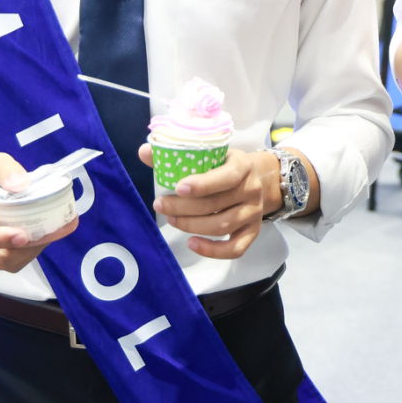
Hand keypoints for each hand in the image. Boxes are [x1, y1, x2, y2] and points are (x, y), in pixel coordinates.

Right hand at [0, 152, 79, 272]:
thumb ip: (5, 169)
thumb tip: (22, 184)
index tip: (22, 235)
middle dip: (23, 249)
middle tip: (46, 232)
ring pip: (7, 263)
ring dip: (30, 252)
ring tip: (48, 232)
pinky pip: (14, 260)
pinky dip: (31, 251)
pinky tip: (44, 235)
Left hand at [143, 143, 276, 259]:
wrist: (257, 179)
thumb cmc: (225, 166)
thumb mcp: (209, 154)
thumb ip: (176, 153)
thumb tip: (144, 152)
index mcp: (242, 166)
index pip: (226, 177)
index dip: (202, 184)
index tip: (178, 188)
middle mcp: (252, 190)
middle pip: (216, 205)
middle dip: (183, 208)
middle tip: (161, 205)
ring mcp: (254, 213)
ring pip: (221, 226)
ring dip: (191, 225)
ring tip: (171, 220)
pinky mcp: (253, 232)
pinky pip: (234, 249)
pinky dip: (212, 250)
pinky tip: (192, 243)